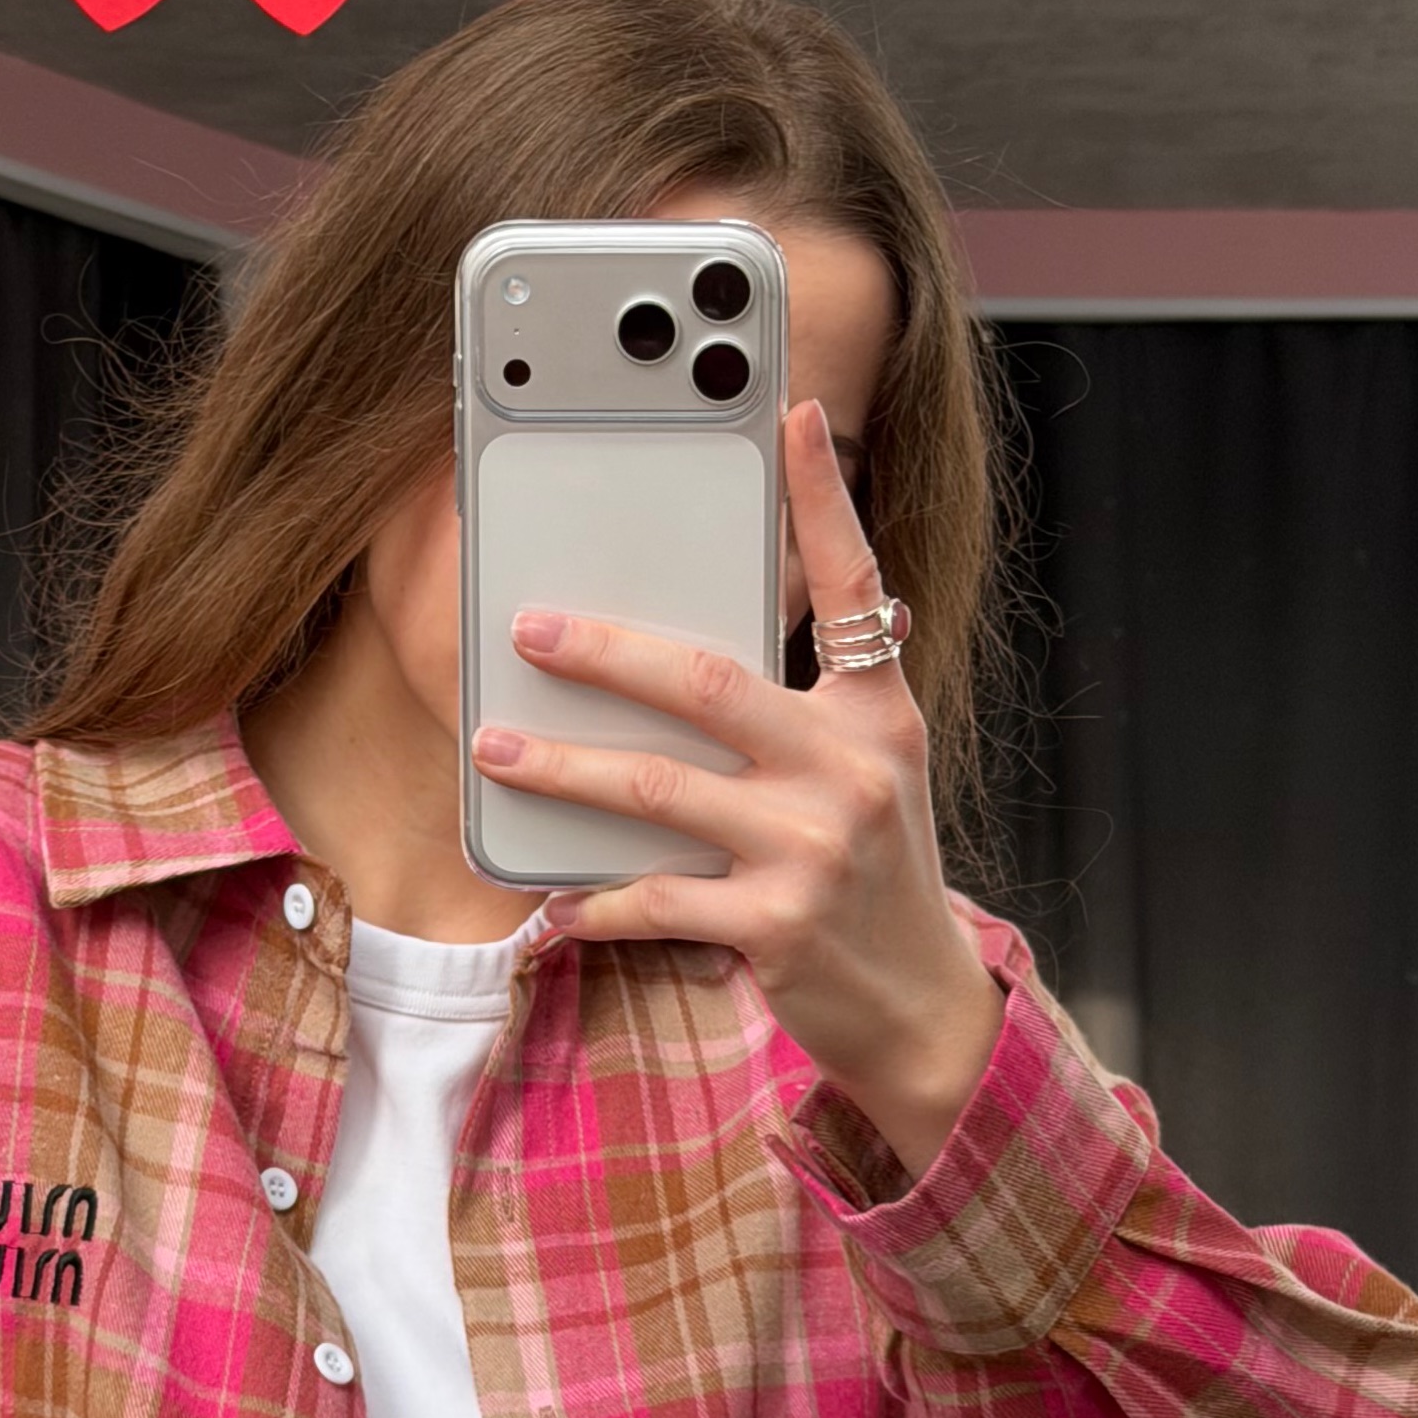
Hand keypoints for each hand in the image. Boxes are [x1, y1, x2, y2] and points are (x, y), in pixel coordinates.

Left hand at [472, 399, 1001, 1178]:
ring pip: (657, 789)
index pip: (855, 584)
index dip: (822, 497)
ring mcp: (814, 848)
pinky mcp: (776, 926)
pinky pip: (656, 897)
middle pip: (709, 682)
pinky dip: (595, 899)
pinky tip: (550, 901)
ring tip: (497, 748)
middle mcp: (853, 768)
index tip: (789, 412)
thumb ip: (825, 703)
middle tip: (531, 627)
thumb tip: (765, 631)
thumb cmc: (878, 879)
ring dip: (562, 767)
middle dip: (606, 650)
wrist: (920, 1005)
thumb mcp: (877, 774)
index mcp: (878, 712)